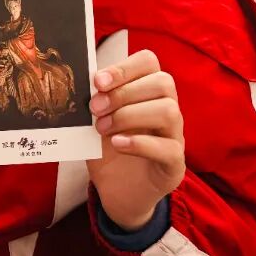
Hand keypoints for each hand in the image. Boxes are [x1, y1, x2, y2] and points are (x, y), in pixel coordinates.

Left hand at [86, 50, 185, 231]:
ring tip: (102, 128)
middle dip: (123, 92)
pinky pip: (168, 148)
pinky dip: (140, 143)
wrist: (116, 192)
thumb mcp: (96, 122)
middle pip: (162, 83)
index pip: (149, 62)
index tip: (98, 81)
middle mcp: (168, 108)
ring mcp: (175, 136)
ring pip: (168, 111)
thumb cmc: (108, 150)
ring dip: (129, 115)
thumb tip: (80, 82)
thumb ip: (94, 102)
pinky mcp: (175, 164)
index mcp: (148, 91)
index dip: (124, 67)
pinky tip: (117, 144)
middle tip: (95, 108)